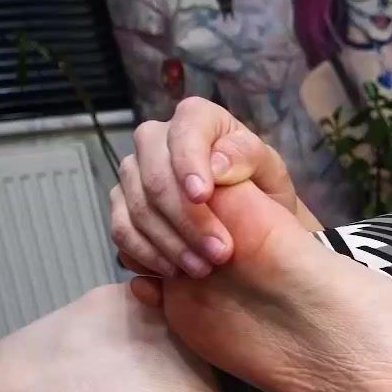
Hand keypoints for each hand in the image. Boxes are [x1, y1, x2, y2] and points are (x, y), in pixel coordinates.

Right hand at [108, 96, 300, 292]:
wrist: (249, 219)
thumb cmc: (261, 189)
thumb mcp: (270, 172)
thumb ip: (248, 159)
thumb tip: (216, 163)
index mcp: (197, 120)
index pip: (184, 131)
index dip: (189, 163)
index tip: (202, 196)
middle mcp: (156, 140)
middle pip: (154, 174)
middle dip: (186, 217)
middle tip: (219, 252)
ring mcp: (134, 172)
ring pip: (136, 205)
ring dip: (169, 242)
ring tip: (204, 268)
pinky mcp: (121, 205)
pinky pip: (121, 229)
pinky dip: (146, 253)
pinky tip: (175, 271)